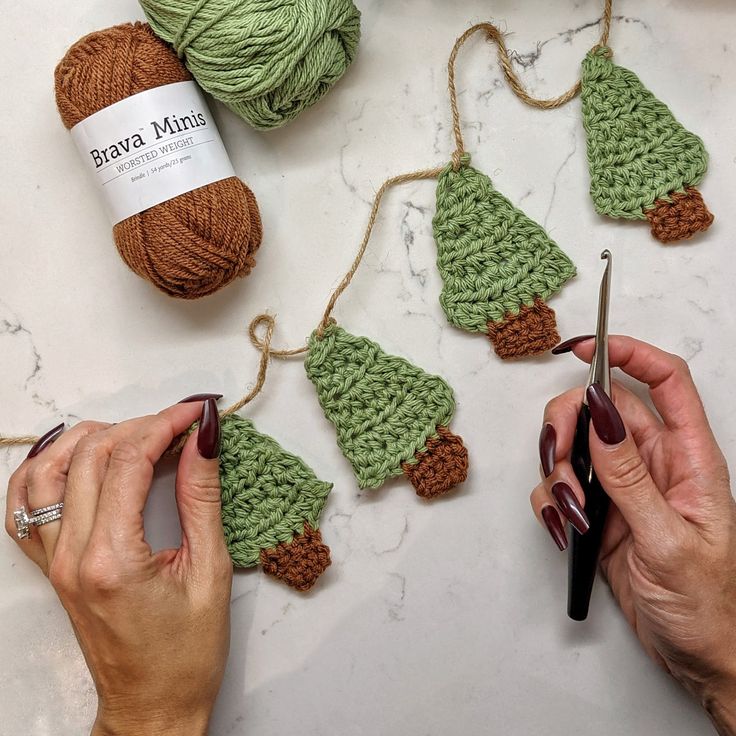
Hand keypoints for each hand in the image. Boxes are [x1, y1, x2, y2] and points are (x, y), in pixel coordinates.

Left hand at [4, 396, 232, 735]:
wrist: (152, 705)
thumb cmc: (186, 654)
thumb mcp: (209, 570)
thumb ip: (201, 497)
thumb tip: (203, 440)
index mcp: (113, 559)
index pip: (129, 461)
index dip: (165, 424)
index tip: (196, 412)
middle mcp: (72, 556)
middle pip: (91, 456)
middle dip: (140, 425)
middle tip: (180, 424)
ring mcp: (53, 561)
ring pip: (49, 470)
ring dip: (91, 438)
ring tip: (135, 433)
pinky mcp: (51, 566)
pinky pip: (26, 503)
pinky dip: (45, 466)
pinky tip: (75, 454)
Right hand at [532, 336, 735, 734]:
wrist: (699, 655)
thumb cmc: (708, 605)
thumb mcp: (668, 540)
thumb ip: (629, 476)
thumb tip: (603, 413)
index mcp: (690, 459)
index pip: (666, 381)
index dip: (628, 352)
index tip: (583, 347)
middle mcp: (655, 463)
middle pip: (602, 407)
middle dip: (568, 424)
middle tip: (557, 457)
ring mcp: (624, 485)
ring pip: (575, 444)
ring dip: (556, 470)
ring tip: (571, 510)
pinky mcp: (601, 509)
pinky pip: (561, 486)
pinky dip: (551, 501)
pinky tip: (568, 530)